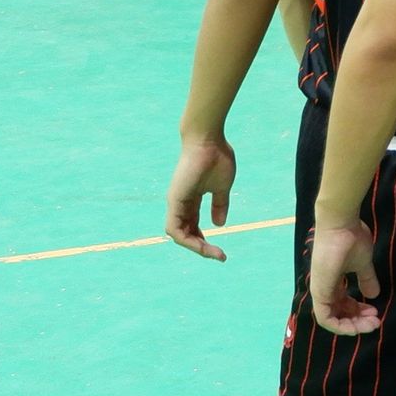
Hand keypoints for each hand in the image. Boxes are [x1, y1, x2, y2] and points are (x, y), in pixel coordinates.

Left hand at [164, 136, 236, 258]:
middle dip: (202, 247)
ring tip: (213, 253)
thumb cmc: (216, 157)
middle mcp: (181, 203)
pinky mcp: (175, 200)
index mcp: (192, 199)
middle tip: (219, 255)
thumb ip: (220, 204)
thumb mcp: (222, 187)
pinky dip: (185, 240)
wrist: (208, 140)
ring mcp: (176, 202)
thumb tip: (219, 223)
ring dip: (195, 247)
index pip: (194, 226)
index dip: (205, 240)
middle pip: (186, 233)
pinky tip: (201, 245)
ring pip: (178, 235)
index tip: (221, 250)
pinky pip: (174, 229)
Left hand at [309, 217, 381, 334]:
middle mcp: (325, 289)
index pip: (344, 304)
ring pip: (333, 320)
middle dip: (359, 322)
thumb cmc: (351, 239)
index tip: (375, 311)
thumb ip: (366, 279)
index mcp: (334, 281)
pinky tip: (357, 325)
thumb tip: (373, 295)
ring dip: (353, 325)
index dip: (359, 312)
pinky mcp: (319, 293)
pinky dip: (341, 326)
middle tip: (376, 322)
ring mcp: (321, 291)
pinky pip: (326, 319)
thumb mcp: (363, 263)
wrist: (340, 225)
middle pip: (339, 315)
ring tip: (372, 322)